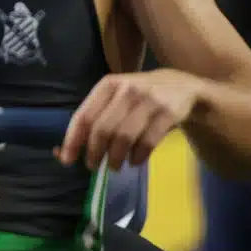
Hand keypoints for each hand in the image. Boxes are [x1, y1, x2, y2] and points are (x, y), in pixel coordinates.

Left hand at [57, 69, 201, 170]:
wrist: (182, 86)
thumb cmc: (140, 96)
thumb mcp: (117, 96)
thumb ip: (96, 117)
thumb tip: (67, 150)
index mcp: (108, 84)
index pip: (84, 115)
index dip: (73, 140)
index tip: (67, 159)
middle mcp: (127, 89)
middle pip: (103, 129)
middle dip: (95, 153)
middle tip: (93, 166)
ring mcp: (149, 100)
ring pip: (124, 137)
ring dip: (115, 158)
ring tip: (114, 166)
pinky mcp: (168, 113)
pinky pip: (147, 142)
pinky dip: (137, 157)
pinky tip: (134, 161)